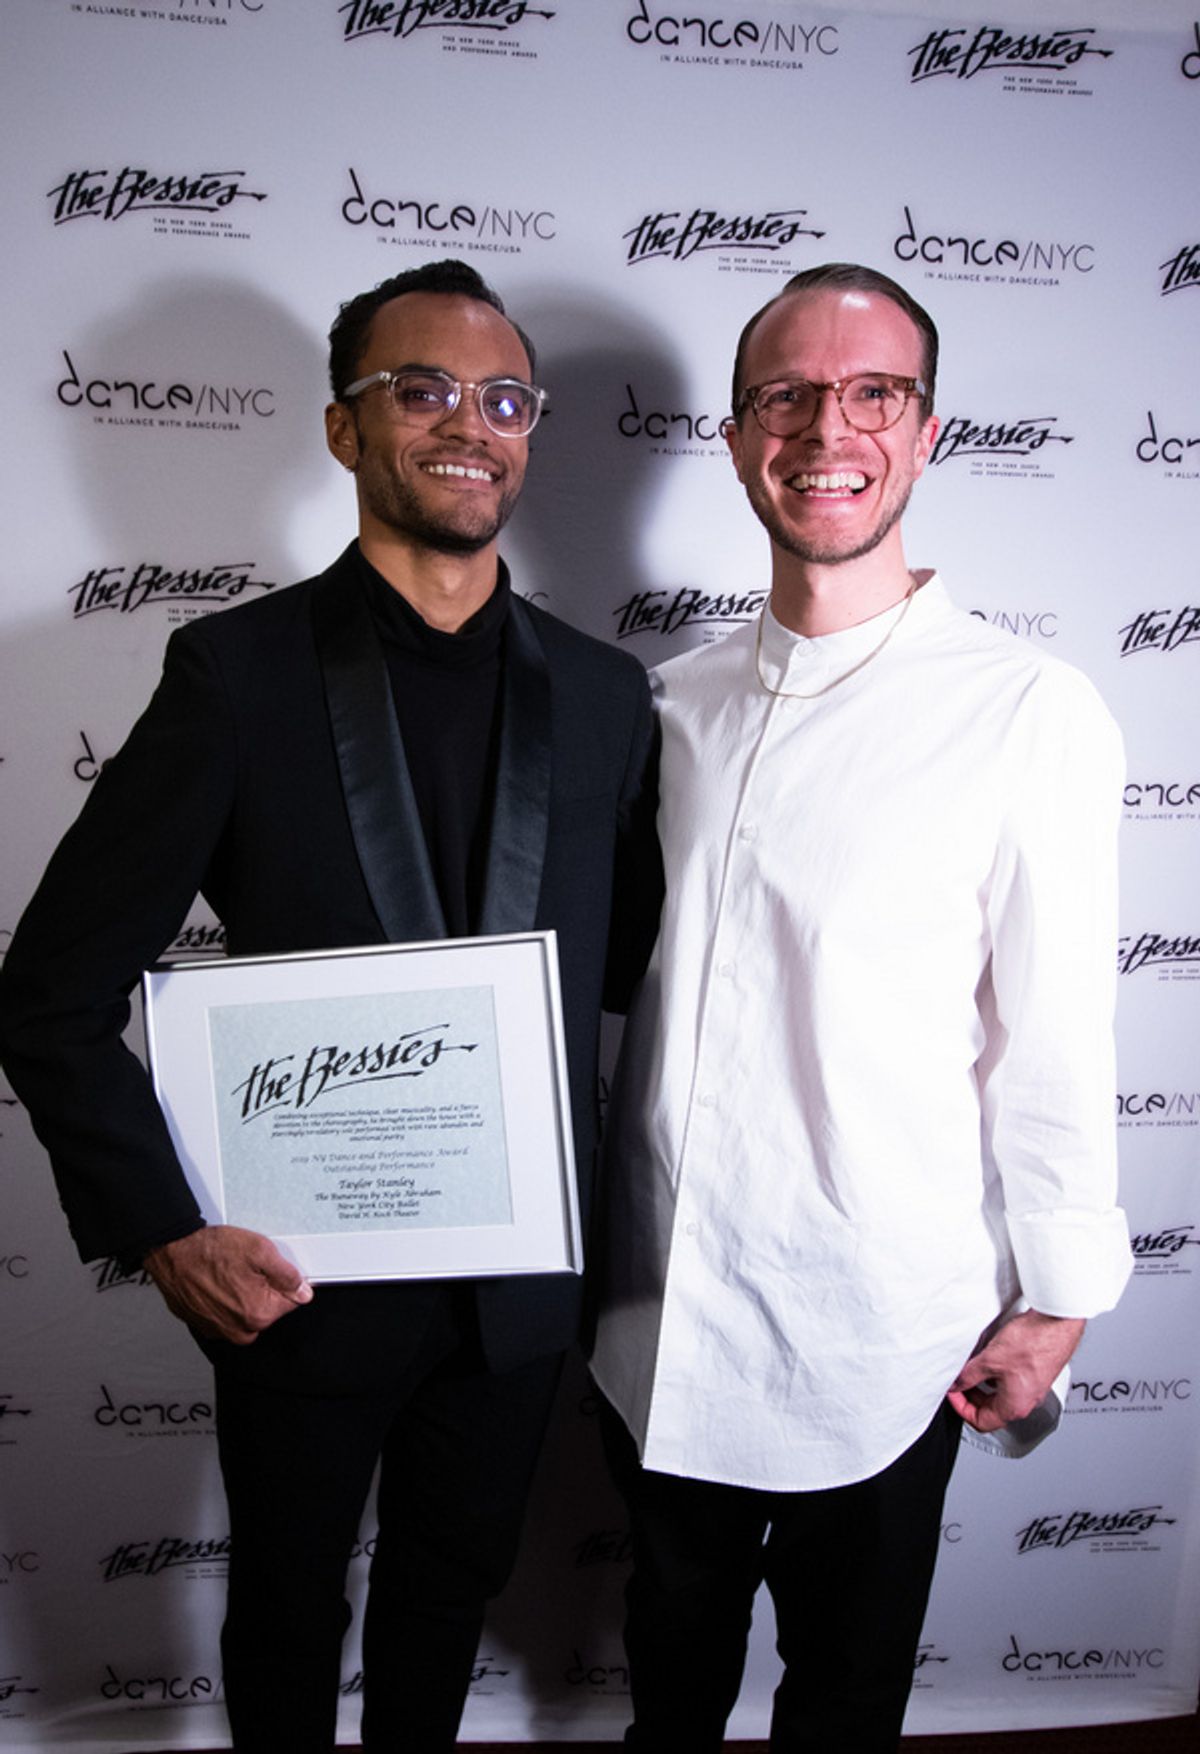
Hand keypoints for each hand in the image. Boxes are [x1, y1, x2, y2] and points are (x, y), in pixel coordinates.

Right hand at [144, 1225, 313, 1344]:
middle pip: (267, 1308)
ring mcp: (219, 1329)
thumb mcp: (260, 1251)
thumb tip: (304, 1292)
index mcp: (259, 1313)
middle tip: (245, 1267)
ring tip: (228, 1273)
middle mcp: (239, 1329)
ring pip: (246, 1312)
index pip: (291, 1301)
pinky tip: (216, 1282)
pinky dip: (224, 1301)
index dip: (283, 1280)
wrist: (171, 1252)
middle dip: (262, 1288)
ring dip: (242, 1295)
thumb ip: (287, 1275)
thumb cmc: (208, 1251)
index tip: (269, 1270)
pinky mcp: (203, 1324)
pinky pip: (225, 1314)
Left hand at [947, 1310, 1084, 1432]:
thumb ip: (968, 1376)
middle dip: (971, 1397)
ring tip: (972, 1368)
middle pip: (991, 1411)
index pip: (981, 1422)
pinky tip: (991, 1360)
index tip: (953, 1392)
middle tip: (958, 1381)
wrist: (1057, 1324)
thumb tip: (956, 1384)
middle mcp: (1025, 1402)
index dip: (961, 1408)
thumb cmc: (1033, 1342)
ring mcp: (1032, 1389)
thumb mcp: (989, 1360)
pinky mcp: (1036, 1375)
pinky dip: (996, 1376)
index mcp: (1014, 1407)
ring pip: (1000, 1396)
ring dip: (983, 1386)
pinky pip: (1011, 1384)